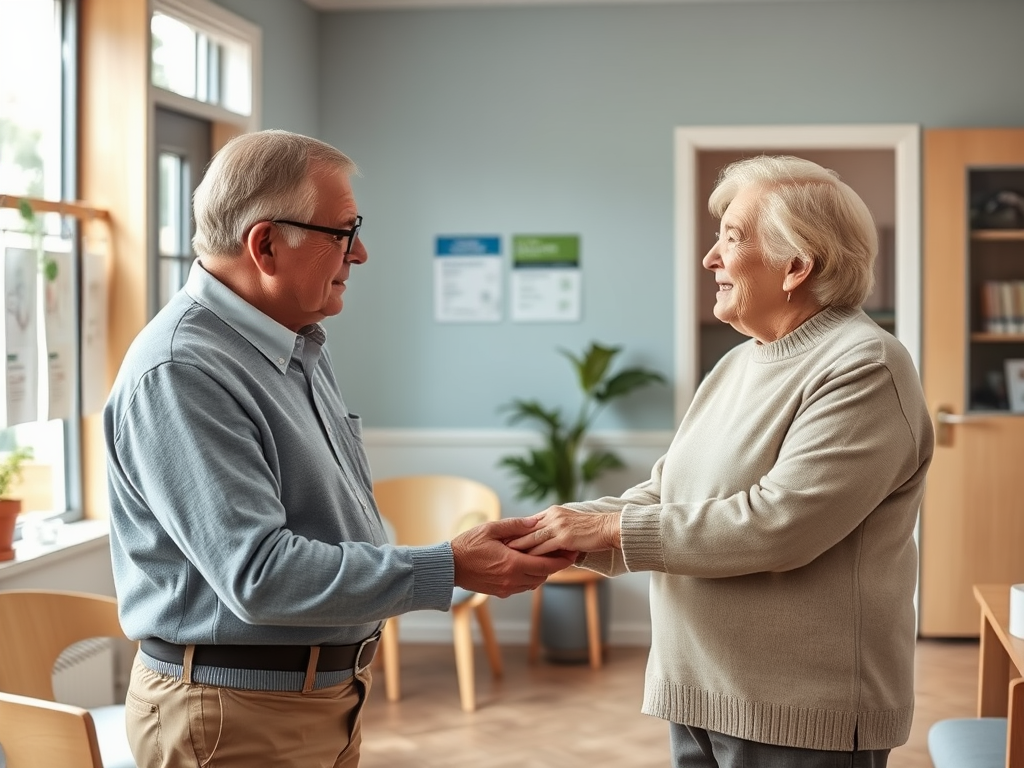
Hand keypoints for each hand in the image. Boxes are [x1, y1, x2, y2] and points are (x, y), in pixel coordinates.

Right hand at [451, 517, 575, 597]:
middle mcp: (512, 579)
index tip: (572, 552)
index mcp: (513, 563)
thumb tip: (536, 522)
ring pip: (534, 582)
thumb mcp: (491, 528)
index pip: (546, 565)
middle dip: (555, 565)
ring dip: (542, 571)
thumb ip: (516, 525)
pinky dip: (529, 577)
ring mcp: (506, 588)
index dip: (562, 560)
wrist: (449, 567)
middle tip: (564, 552)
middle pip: (544, 575)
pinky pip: (522, 586)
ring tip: (546, 556)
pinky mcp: (500, 592)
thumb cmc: (468, 545)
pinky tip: (527, 564)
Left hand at [505, 506, 620, 555]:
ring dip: (517, 547)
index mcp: (552, 512)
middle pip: (526, 528)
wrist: (609, 527)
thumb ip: (555, 527)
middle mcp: (552, 516)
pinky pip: (544, 548)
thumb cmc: (591, 529)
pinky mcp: (564, 537)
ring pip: (532, 538)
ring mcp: (558, 526)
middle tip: (495, 546)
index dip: (515, 531)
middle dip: (511, 538)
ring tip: (503, 554)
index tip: (501, 538)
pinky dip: (532, 555)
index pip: (528, 522)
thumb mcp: (569, 523)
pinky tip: (522, 561)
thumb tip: (544, 538)